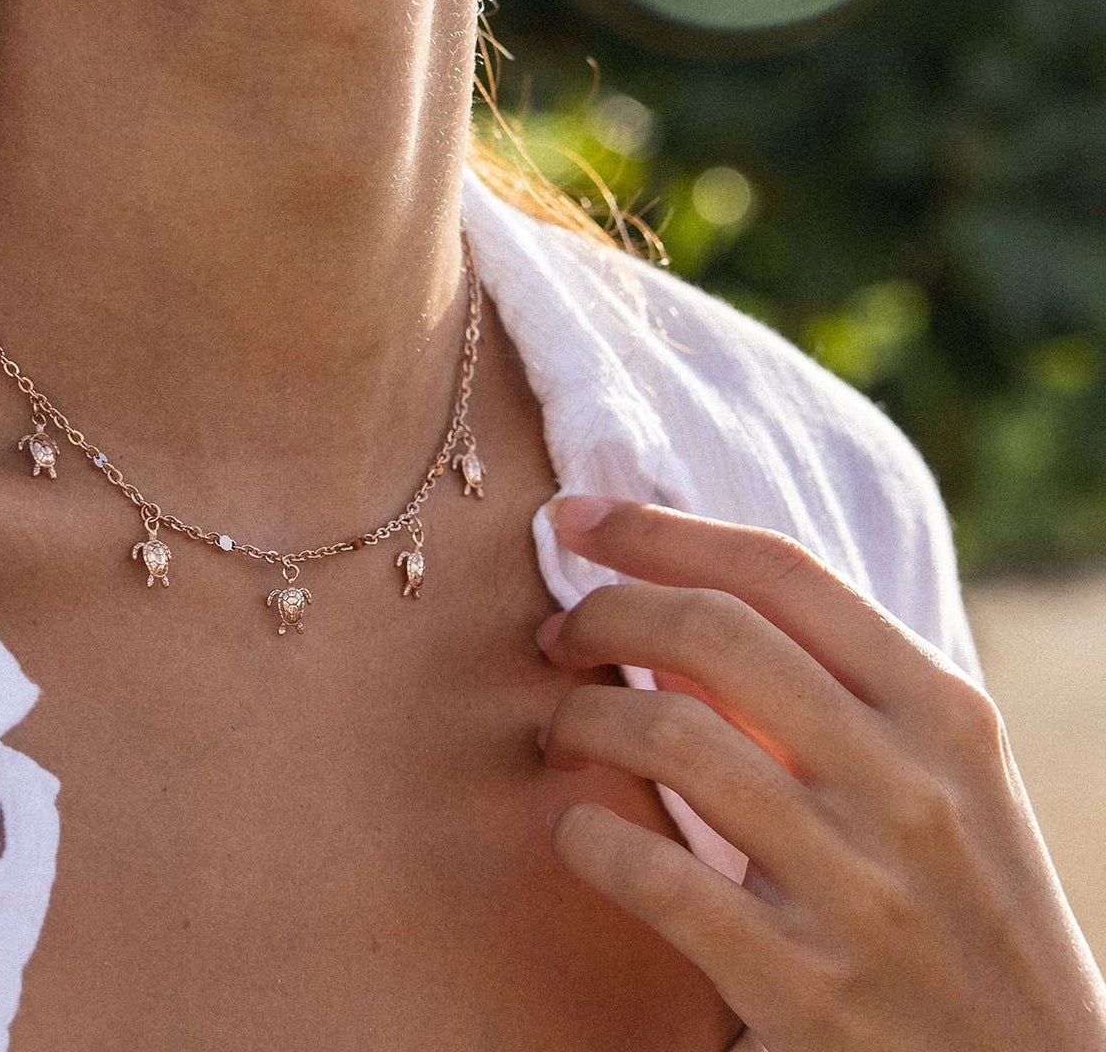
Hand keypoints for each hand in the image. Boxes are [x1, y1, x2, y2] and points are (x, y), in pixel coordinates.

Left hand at [535, 495, 1105, 1051]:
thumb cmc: (954, 910)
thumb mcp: (933, 781)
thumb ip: (828, 690)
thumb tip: (673, 593)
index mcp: (943, 714)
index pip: (779, 571)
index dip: (659, 530)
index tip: (576, 517)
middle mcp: (910, 786)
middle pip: (711, 631)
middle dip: (603, 613)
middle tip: (555, 639)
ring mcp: (862, 890)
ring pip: (671, 736)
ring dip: (580, 720)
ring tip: (559, 735)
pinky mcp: (807, 991)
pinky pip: (655, 876)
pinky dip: (587, 837)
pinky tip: (576, 831)